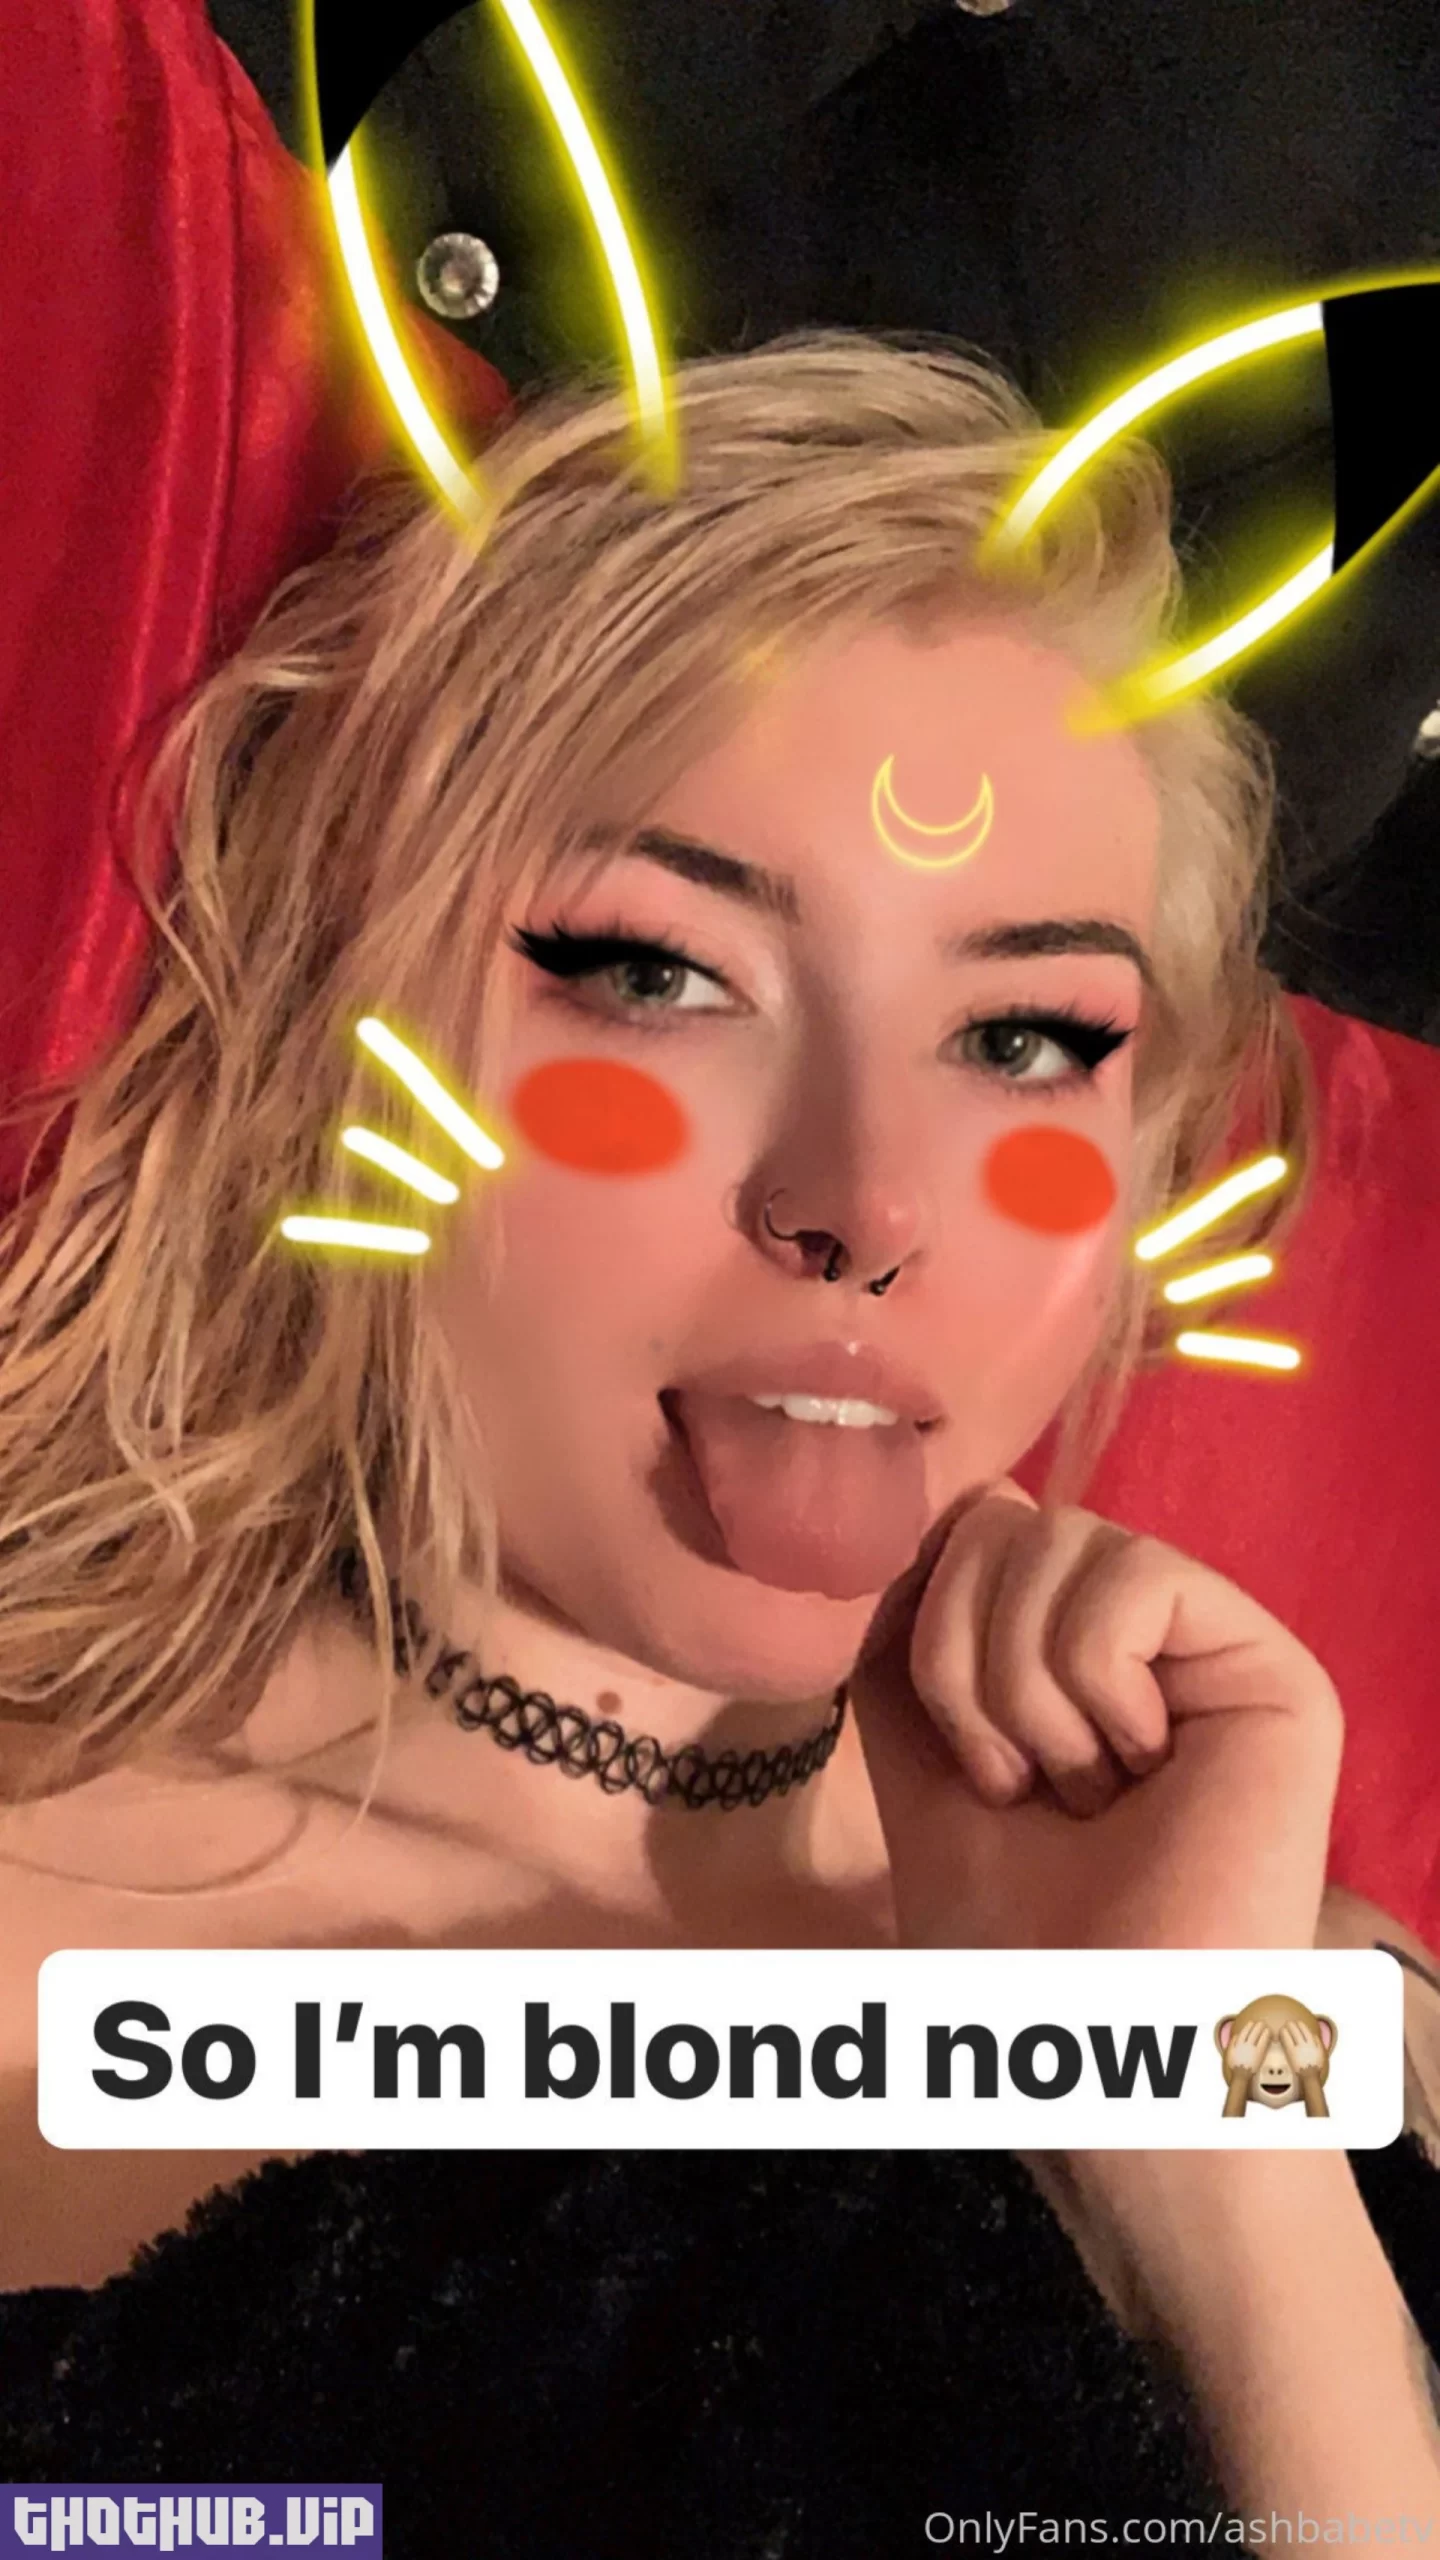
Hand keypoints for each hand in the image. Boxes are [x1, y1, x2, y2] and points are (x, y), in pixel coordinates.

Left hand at [850, 1479, 1343, 1950]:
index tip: (967, 1758)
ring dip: (1022, 1690)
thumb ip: (917, 1623)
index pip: (975, 1527)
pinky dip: (1095, 1683)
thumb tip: (967, 1503)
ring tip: (1078, 1791)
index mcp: (1067, 1641)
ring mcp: (1212, 1641)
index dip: (929, 1622)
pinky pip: (1133, 1578)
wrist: (1080, 2030)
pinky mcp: (1269, 1665)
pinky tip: (1139, 1768)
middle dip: (963, 1665)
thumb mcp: (916, 1744)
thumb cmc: (1005, 1921)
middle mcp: (1148, 1628)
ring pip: (1056, 1537)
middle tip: (1020, 1785)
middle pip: (1002, 1522)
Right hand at [1225, 2016, 1271, 2086]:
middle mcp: (1245, 2044)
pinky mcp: (1258, 2053)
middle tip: (1261, 2022)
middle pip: (1251, 2032)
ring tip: (1265, 2026)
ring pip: (1257, 2036)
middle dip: (1256, 2026)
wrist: (1240, 2075)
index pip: (1244, 2032)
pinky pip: (1263, 2042)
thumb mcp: (1229, 2053)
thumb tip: (1236, 2035)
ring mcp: (1252, 2048)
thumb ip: (1232, 2043)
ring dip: (1261, 2029)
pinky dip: (1265, 2036)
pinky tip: (1268, 2033)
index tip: (1251, 2023)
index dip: (1248, 2026)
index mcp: (1238, 2044)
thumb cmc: (1235, 2066)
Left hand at [1280, 2014, 1325, 2076]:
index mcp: (1314, 2044)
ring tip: (1283, 2027)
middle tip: (1288, 2023)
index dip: (1301, 2025)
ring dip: (1287, 2028)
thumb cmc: (1315, 2066)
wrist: (1310, 2076)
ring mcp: (1299, 2048)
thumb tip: (1315, 2035)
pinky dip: (1283, 2035)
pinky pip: (1287, 2040)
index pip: (1306, 2030)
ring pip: (1292, 2033)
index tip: (1298, 2023)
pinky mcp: (1292, 2052)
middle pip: (1298, 2030)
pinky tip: (1280, 2033)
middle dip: (1292, 2025)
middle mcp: (1307, 2044)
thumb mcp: (1321, 2053)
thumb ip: (1319, 2043)